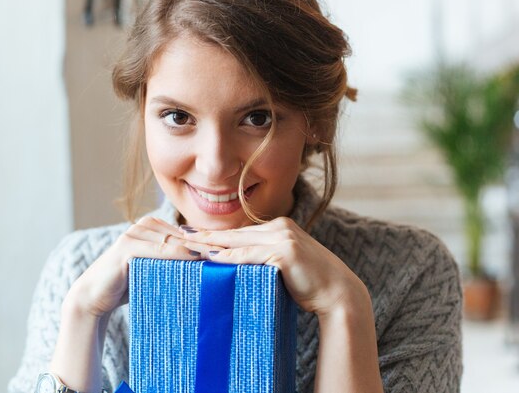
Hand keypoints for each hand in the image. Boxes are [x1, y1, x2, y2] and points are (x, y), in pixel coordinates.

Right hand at [66, 216, 222, 317]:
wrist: (95, 295)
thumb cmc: (129, 284)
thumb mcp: (157, 269)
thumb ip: (176, 260)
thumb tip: (208, 262)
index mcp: (154, 226)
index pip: (189, 234)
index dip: (210, 243)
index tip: (234, 251)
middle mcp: (145, 225)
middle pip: (184, 235)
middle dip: (208, 245)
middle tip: (234, 253)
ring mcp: (135, 233)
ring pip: (174, 241)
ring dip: (197, 249)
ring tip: (221, 257)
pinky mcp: (127, 246)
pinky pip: (159, 250)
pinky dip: (178, 255)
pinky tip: (196, 260)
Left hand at [181, 217, 367, 316]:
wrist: (339, 292)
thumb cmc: (309, 284)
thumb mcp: (283, 265)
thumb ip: (264, 259)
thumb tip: (237, 266)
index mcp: (279, 227)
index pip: (240, 232)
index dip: (215, 235)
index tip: (192, 236)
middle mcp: (280, 227)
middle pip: (234, 233)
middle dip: (206, 236)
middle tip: (179, 236)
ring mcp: (283, 238)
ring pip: (239, 242)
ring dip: (211, 245)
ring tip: (187, 247)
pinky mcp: (285, 252)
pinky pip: (250, 256)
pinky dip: (229, 258)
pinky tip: (211, 259)